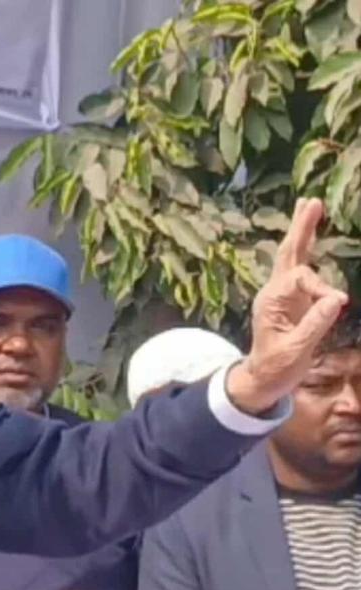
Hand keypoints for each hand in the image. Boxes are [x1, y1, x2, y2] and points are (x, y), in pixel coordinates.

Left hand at [228, 198, 348, 413]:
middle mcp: (275, 292)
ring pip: (294, 257)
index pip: (301, 279)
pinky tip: (310, 236)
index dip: (321, 288)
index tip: (337, 304)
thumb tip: (337, 298)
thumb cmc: (276, 367)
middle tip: (310, 200)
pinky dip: (308, 249)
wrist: (262, 380)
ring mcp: (283, 295)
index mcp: (271, 302)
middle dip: (301, 227)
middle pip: (290, 253)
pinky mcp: (293, 301)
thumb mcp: (295, 350)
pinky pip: (302, 270)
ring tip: (310, 206)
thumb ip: (315, 324)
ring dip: (304, 231)